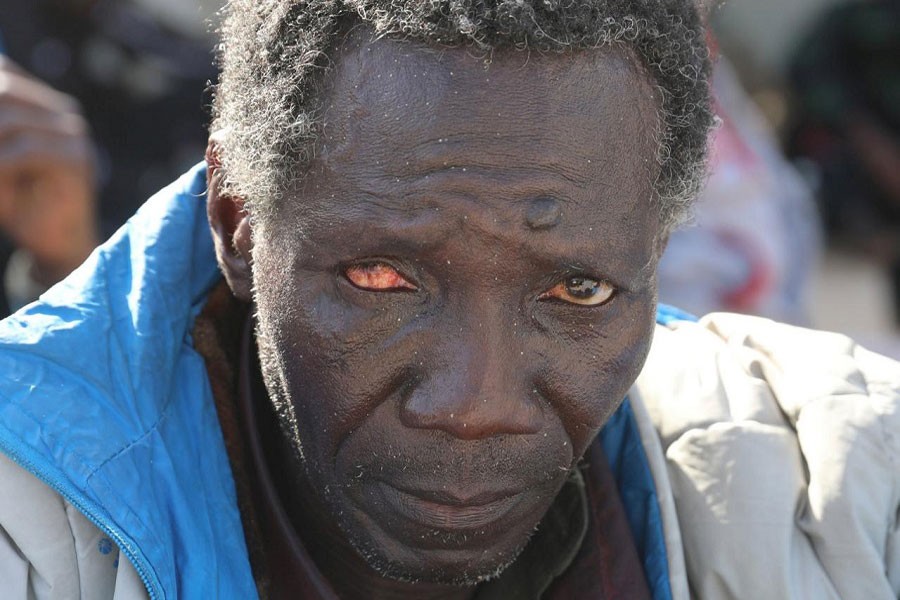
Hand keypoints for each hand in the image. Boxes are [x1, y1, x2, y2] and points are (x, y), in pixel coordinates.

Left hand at [0, 57, 97, 285]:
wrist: (55, 245)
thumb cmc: (16, 201)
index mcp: (41, 104)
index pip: (4, 71)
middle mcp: (61, 111)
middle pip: (4, 88)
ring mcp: (73, 134)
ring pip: (11, 120)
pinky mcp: (77, 160)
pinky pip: (25, 151)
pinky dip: (0, 167)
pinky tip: (0, 185)